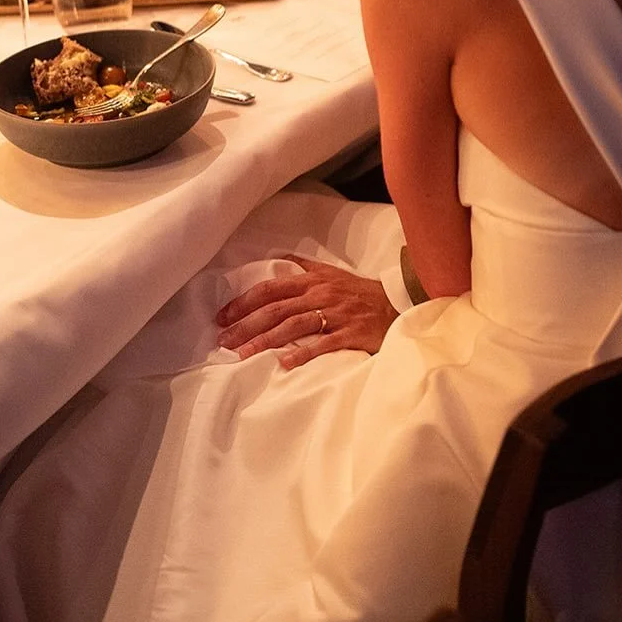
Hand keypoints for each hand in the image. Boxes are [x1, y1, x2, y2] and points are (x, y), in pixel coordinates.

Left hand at [216, 256, 398, 369]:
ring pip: (294, 326)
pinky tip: (283, 363)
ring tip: (245, 355)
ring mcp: (335, 314)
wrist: (398, 304)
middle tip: (224, 340)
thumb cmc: (360, 291)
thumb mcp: (332, 272)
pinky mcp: (350, 333)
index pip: (270, 288)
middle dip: (247, 325)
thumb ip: (304, 266)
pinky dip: (302, 353)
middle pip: (276, 309)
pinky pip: (323, 344)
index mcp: (313, 280)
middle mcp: (320, 295)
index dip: (244, 302)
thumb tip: (278, 258)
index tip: (223, 317)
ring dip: (266, 341)